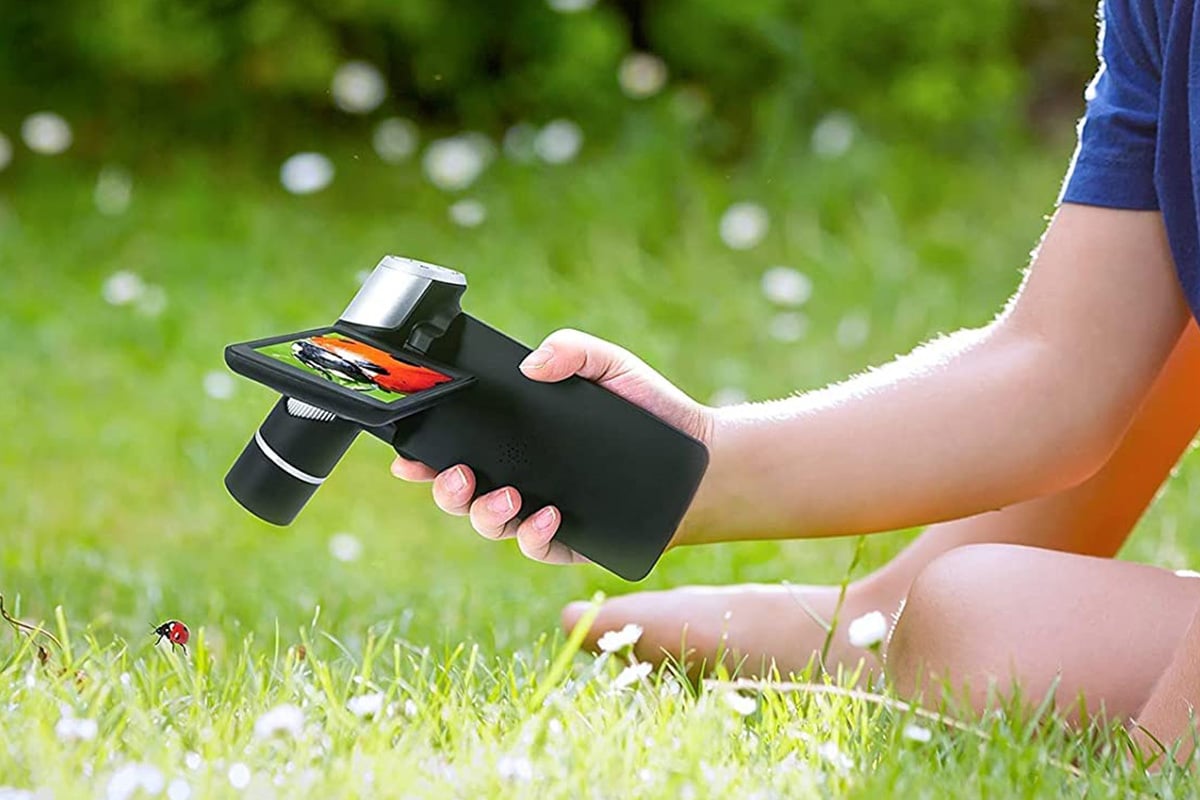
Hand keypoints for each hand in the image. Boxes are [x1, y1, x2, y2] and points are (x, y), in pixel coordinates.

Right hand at [390, 328, 713, 563]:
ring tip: (509, 496)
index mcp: (518, 438)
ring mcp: (540, 511)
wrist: (698, 459)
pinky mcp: (569, 541)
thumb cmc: (649, 409)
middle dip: (442, 488)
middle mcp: (521, 476)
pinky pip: (535, 546)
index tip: (405, 453)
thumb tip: (531, 363)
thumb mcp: (612, 367)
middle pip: (458, 491)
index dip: (423, 453)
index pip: (458, 446)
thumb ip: (572, 351)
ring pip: (488, 524)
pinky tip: (550, 515)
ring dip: (484, 513)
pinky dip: (533, 533)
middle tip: (454, 473)